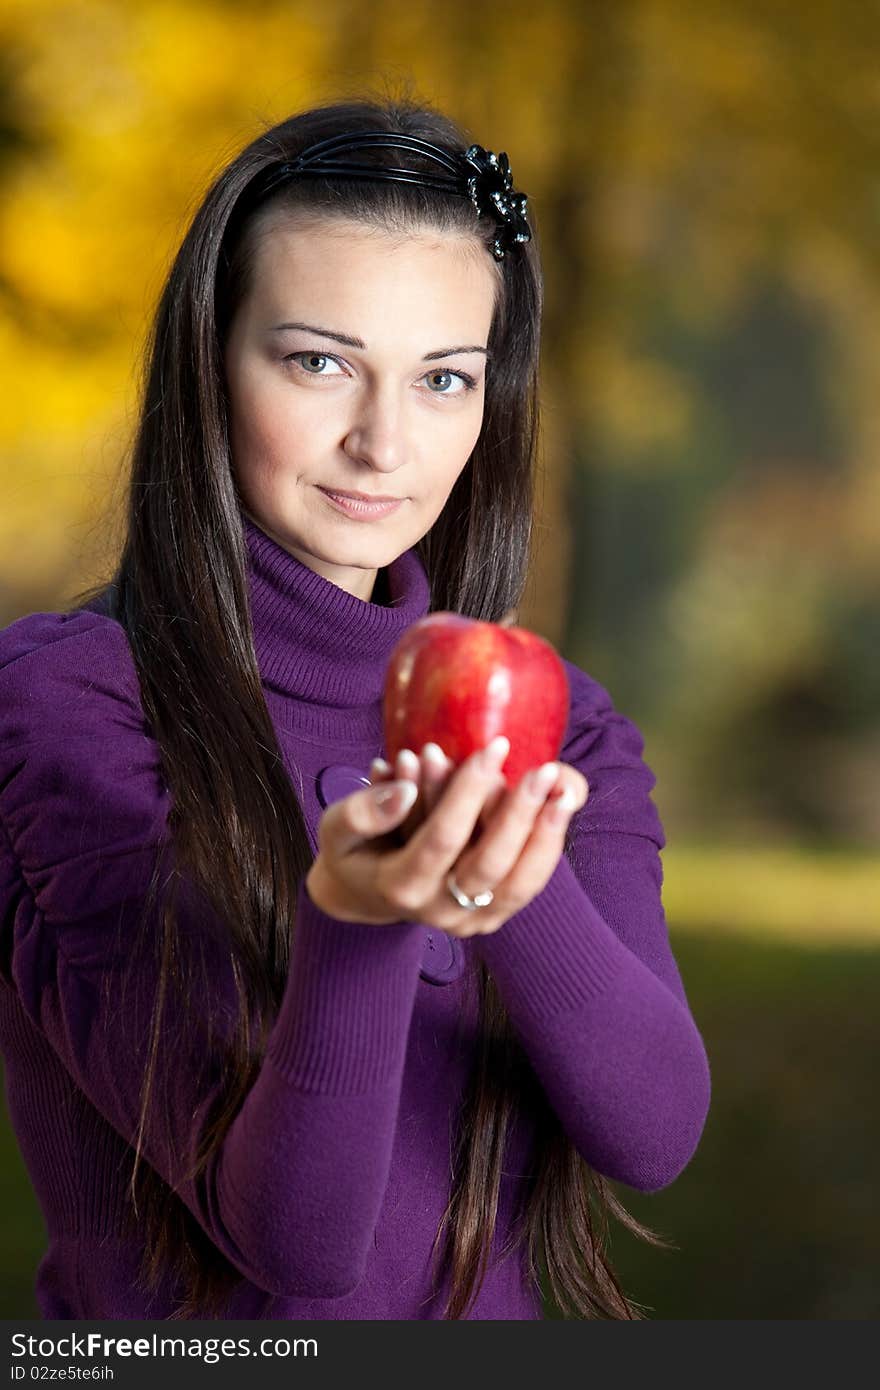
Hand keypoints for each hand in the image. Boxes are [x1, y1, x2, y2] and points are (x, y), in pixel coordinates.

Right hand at [305, 740, 588, 937]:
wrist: (364, 895)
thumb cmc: (352, 849)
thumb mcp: (336, 826)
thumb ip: (363, 809)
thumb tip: (403, 785)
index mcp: (399, 886)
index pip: (441, 838)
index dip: (467, 792)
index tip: (491, 747)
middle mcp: (438, 911)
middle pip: (489, 865)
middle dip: (519, 813)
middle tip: (542, 768)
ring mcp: (468, 921)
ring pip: (519, 884)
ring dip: (546, 835)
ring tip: (564, 791)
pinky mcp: (490, 918)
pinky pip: (527, 886)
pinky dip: (547, 848)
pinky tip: (561, 809)